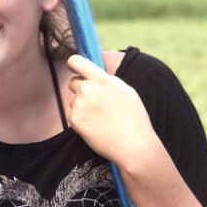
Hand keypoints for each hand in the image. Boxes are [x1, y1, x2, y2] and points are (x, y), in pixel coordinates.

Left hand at [66, 54, 160, 169]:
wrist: (133, 145)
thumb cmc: (134, 119)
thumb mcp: (126, 91)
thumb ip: (108, 81)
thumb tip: (95, 74)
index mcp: (103, 80)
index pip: (76, 61)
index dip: (73, 64)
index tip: (73, 68)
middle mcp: (88, 90)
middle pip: (72, 82)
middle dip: (80, 89)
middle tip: (96, 102)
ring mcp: (79, 104)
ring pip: (74, 100)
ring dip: (82, 106)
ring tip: (101, 117)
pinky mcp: (74, 119)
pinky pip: (72, 114)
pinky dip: (80, 119)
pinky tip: (96, 126)